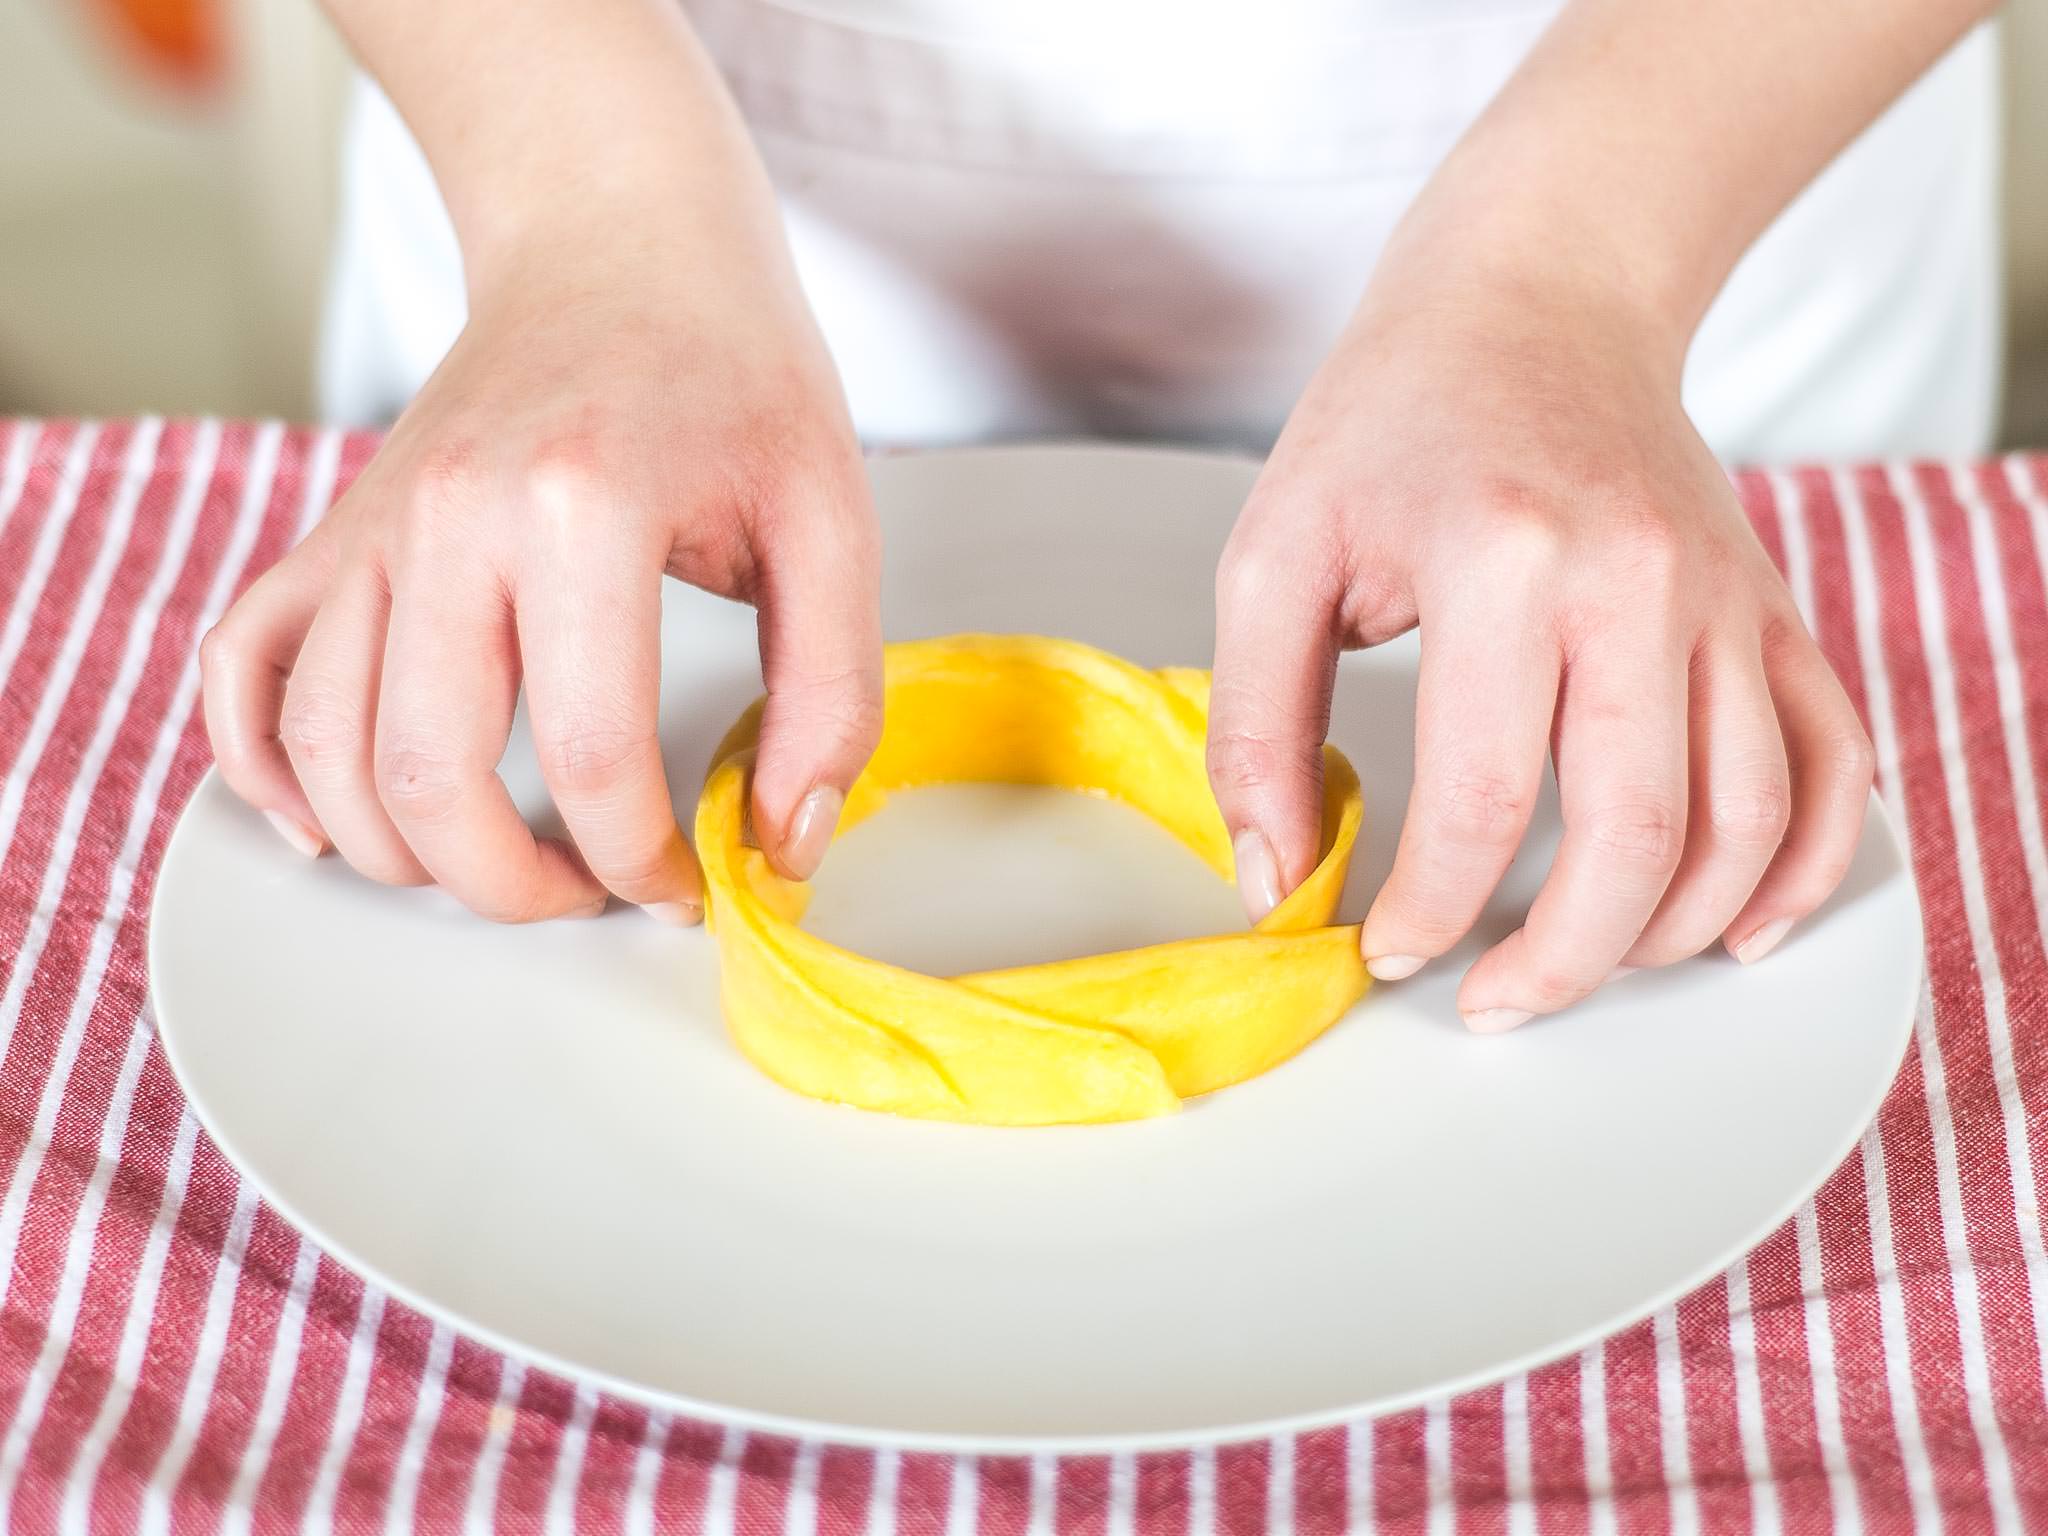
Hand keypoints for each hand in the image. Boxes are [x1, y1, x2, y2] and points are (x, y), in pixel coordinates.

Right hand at [201, 231, 879, 922]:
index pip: (587, 758)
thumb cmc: (732, 370)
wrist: (620, 243)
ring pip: (324, 751)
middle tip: (592, 890)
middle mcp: (448, 516)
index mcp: (579, 508)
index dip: (640, 861)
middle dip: (514, 886)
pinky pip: (241, 672)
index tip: (686, 880)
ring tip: (505, 860)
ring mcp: (371, 524)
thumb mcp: (831, 519)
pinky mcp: (333, 531)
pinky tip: (339, 815)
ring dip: (404, 854)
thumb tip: (781, 842)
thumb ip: (829, 695)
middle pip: (428, 780)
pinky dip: (267, 768)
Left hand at [1206, 250, 1873, 1028]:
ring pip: (1746, 819)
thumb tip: (1275, 875)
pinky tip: (1737, 924)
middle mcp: (1638, 582)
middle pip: (1637, 837)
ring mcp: (1725, 596)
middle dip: (1558, 960)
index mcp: (1503, 563)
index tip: (1390, 950)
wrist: (1536, 298)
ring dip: (1669, 932)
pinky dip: (1803, 864)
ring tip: (1581, 964)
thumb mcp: (1277, 551)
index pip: (1484, 801)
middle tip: (1489, 1000)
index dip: (1431, 908)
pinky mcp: (1770, 605)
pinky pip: (1832, 760)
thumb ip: (1257, 723)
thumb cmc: (1395, 416)